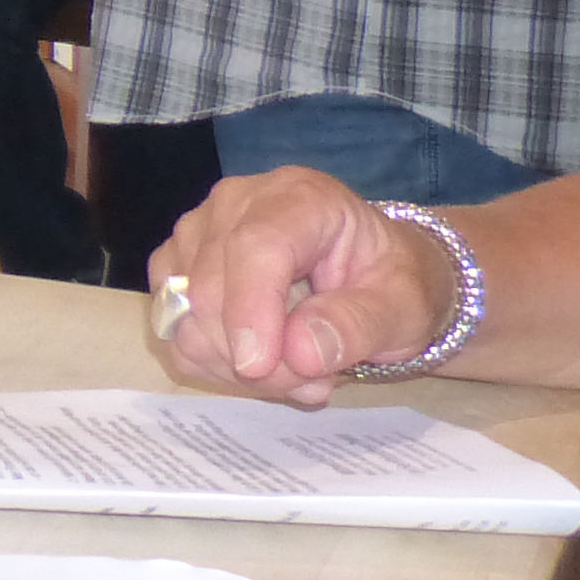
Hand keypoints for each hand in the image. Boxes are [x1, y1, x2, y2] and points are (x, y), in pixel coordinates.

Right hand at [151, 167, 455, 408]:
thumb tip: (299, 352)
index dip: (249, 309)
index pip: (254, 246)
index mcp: (300, 198)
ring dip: (234, 364)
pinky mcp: (175, 267)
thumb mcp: (404, 306)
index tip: (259, 367)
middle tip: (313, 381)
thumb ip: (360, 324)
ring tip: (296, 373)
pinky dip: (214, 363)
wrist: (372, 277)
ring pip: (183, 315)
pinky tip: (262, 362)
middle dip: (253, 355)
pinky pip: (174, 330)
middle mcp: (235, 203)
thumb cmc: (391, 284)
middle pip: (208, 286)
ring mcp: (197, 233)